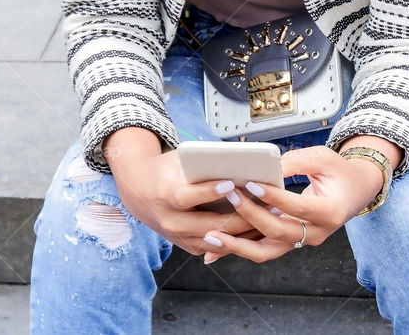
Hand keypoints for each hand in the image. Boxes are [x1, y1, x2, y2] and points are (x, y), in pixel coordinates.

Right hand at [109, 147, 258, 256]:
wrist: (140, 192)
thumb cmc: (166, 170)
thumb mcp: (177, 161)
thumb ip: (202, 163)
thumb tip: (237, 161)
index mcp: (166, 195)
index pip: (188, 197)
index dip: (209, 191)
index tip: (231, 184)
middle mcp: (170, 221)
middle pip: (210, 224)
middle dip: (241, 216)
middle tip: (266, 206)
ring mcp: (179, 237)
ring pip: (218, 240)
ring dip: (245, 232)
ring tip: (269, 218)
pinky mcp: (188, 246)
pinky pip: (218, 247)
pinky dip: (238, 239)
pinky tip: (259, 229)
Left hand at [201, 145, 383, 263]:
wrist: (353, 193)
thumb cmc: (339, 172)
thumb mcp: (324, 158)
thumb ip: (297, 161)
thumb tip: (267, 166)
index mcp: (330, 213)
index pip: (297, 208)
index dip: (273, 197)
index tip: (251, 184)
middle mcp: (316, 234)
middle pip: (278, 233)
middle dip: (250, 215)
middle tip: (230, 196)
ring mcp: (301, 242)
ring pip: (266, 252)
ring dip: (237, 246)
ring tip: (210, 236)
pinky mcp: (288, 242)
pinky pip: (261, 249)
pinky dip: (238, 248)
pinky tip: (214, 247)